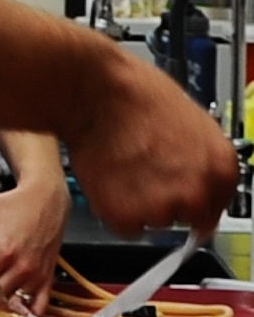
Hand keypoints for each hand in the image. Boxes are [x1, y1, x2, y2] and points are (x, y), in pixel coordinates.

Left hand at [0, 177, 68, 313]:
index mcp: (2, 250)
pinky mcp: (48, 279)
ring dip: (1, 311)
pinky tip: (12, 316)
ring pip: (16, 307)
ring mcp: (36, 275)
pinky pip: (39, 307)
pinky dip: (25, 314)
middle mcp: (21, 266)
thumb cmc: (16, 204)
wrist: (47, 199)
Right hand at [63, 46, 236, 235]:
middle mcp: (196, 193)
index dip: (193, 196)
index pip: (216, 203)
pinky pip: (123, 225)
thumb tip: (197, 172)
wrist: (94, 92)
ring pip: (154, 221)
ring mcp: (161, 208)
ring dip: (138, 203)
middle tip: (144, 172)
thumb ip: (200, 157)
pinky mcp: (125, 216)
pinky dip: (113, 208)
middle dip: (166, 200)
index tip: (179, 193)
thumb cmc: (134, 94)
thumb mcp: (191, 120)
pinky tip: (109, 177)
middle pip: (186, 216)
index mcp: (221, 168)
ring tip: (123, 166)